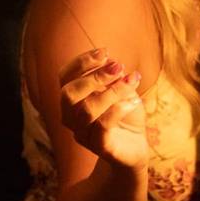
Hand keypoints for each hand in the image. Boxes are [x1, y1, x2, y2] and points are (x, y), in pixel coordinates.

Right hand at [58, 48, 147, 169]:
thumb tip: (114, 64)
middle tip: (118, 66)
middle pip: (68, 93)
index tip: (104, 52)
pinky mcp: (100, 147)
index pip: (65, 77)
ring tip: (131, 81)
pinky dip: (119, 109)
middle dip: (94, 76)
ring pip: (87, 110)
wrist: (134, 148)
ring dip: (111, 91)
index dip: (81, 62)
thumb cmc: (124, 116)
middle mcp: (71, 117)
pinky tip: (134, 102)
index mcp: (73, 100)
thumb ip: (115, 78)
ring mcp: (83, 134)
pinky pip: (103, 126)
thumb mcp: (121, 90)